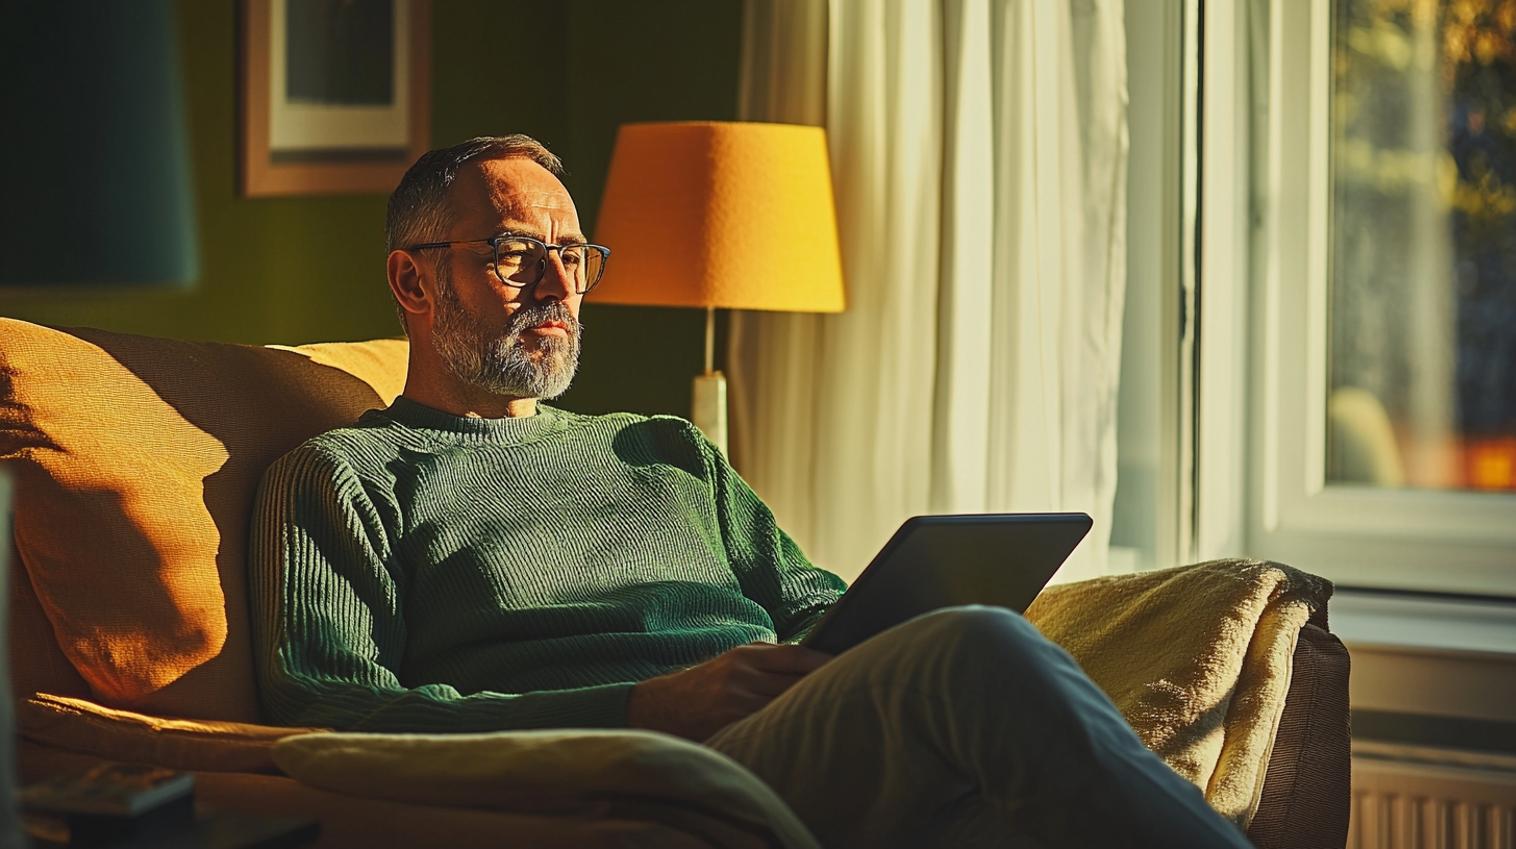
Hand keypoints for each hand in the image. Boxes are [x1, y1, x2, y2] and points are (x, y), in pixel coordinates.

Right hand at [627, 642, 832, 740]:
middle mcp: (741, 676)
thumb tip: (815, 666)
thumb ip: (768, 662)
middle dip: (823, 688)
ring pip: (785, 708)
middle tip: (855, 693)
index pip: (797, 655)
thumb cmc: (704, 686)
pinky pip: (767, 729)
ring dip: (809, 712)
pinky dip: (787, 731)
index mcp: (745, 655)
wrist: (659, 710)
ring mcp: (735, 704)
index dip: (826, 661)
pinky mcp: (729, 728)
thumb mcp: (733, 663)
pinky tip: (805, 736)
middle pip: (796, 683)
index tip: (851, 665)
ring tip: (839, 715)